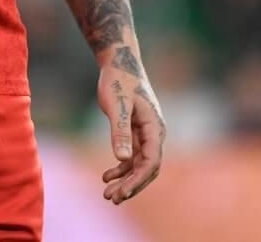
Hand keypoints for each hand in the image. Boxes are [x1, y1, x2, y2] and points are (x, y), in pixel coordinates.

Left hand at [97, 52, 164, 203]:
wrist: (119, 63)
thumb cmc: (118, 81)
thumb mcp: (117, 105)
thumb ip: (120, 131)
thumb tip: (123, 158)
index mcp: (155, 127)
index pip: (151, 162)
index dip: (138, 180)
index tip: (122, 193)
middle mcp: (154, 133)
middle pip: (147, 168)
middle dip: (131, 185)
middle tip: (112, 198)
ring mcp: (146, 134)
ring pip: (139, 165)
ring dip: (125, 180)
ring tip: (108, 194)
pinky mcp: (135, 132)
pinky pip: (131, 156)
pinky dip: (121, 168)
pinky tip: (106, 176)